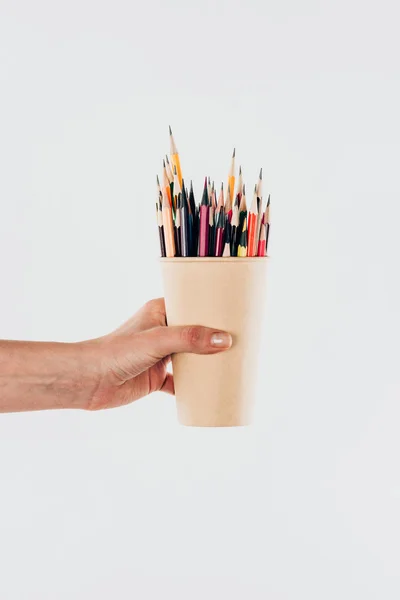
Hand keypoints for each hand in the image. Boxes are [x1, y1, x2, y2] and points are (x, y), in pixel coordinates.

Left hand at [86, 298, 231, 409]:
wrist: (89, 380)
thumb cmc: (117, 351)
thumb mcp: (158, 340)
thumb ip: (190, 338)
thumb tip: (224, 340)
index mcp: (160, 311)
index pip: (193, 305)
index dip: (213, 309)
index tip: (237, 313)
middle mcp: (162, 331)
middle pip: (196, 333)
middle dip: (215, 338)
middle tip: (242, 341)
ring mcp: (160, 355)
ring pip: (191, 357)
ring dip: (208, 363)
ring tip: (234, 363)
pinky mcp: (157, 378)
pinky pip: (182, 382)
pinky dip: (195, 387)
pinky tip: (211, 391)